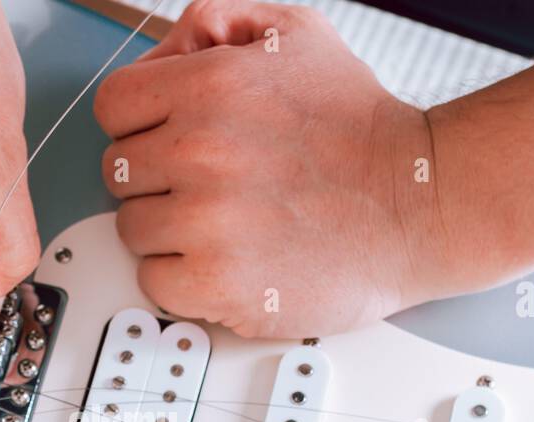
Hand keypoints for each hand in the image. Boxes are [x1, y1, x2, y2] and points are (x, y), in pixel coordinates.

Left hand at [94, 0, 445, 337]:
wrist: (420, 205)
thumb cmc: (364, 131)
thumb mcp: (298, 35)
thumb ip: (220, 22)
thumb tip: (167, 49)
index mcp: (210, 85)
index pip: (113, 107)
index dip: (140, 124)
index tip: (168, 140)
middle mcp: (202, 151)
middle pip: (118, 171)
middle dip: (156, 177)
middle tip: (209, 184)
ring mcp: (207, 222)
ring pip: (132, 230)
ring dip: (169, 230)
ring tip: (227, 223)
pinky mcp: (218, 282)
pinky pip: (155, 282)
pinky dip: (183, 279)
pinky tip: (227, 260)